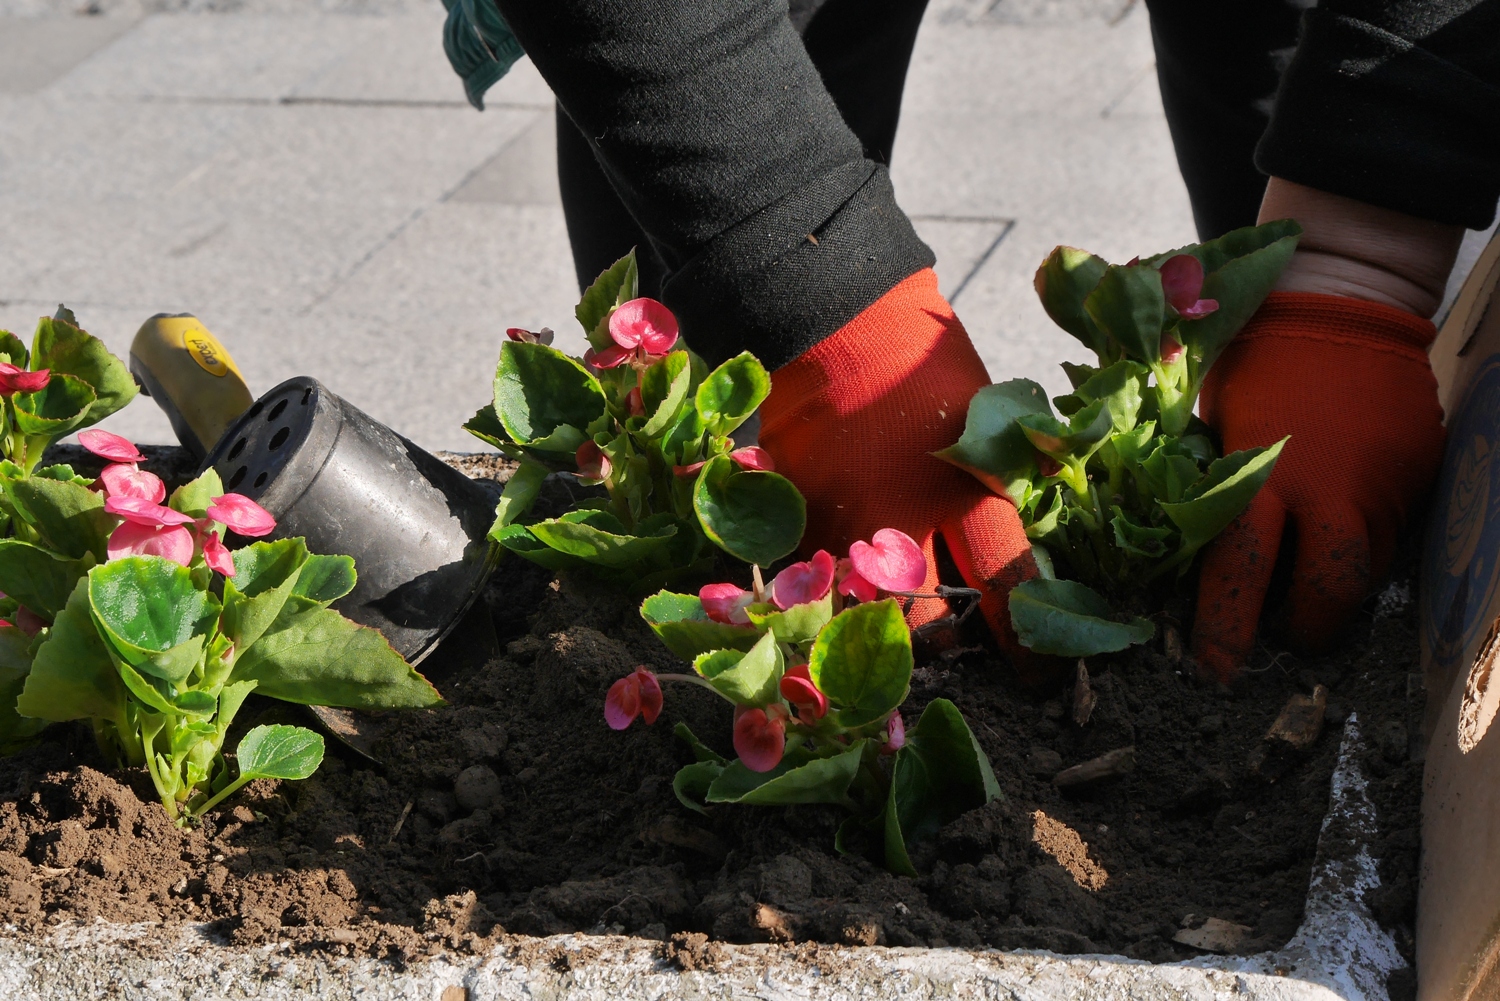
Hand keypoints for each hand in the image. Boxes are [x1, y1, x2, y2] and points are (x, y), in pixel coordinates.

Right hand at [759, 269, 1037, 654]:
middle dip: (945, 644)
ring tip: (896, 617)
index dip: (1024, 642)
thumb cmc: (917, 360)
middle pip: (929, 625)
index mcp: (968, 491)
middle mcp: (905, 523)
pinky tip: (845, 583)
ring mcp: (842, 526)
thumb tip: (1006, 540)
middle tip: (953, 642)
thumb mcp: (979, 418)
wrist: (831, 318)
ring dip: (884, 624)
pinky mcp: (794, 520)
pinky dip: (833, 590)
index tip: (1038, 675)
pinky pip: (817, 581)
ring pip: (865, 616)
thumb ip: (992, 483)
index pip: (1008, 587)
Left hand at [1191, 291, 1444, 677]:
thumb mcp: (1213, 428)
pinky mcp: (1421, 473)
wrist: (1339, 303)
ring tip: (1308, 576)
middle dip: (1307, 627)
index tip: (1214, 670)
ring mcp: (1385, 482)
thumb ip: (1212, 493)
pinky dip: (1365, 538)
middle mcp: (1332, 489)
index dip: (1225, 631)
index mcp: (1263, 476)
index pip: (1241, 574)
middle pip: (1329, 591)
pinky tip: (1340, 522)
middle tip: (1287, 636)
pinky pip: (1394, 529)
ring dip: (1337, 584)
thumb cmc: (1255, 363)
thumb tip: (1184, 554)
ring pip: (1369, 567)